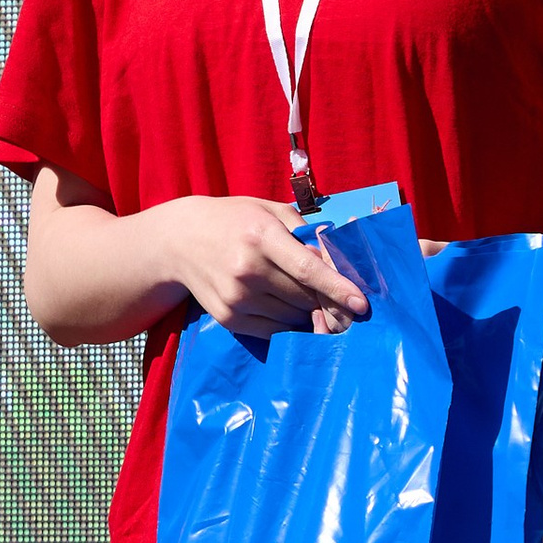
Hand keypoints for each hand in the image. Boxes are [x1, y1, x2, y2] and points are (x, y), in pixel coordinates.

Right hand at [165, 195, 368, 334]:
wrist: (180, 240)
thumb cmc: (234, 220)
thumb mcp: (269, 210)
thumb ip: (305, 230)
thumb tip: (338, 259)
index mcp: (261, 236)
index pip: (307, 268)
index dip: (337, 287)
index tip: (362, 303)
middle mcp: (248, 270)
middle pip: (304, 297)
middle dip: (324, 299)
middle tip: (331, 294)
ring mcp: (236, 298)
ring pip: (292, 317)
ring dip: (305, 310)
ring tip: (295, 292)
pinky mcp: (228, 318)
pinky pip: (273, 331)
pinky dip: (287, 323)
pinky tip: (280, 305)